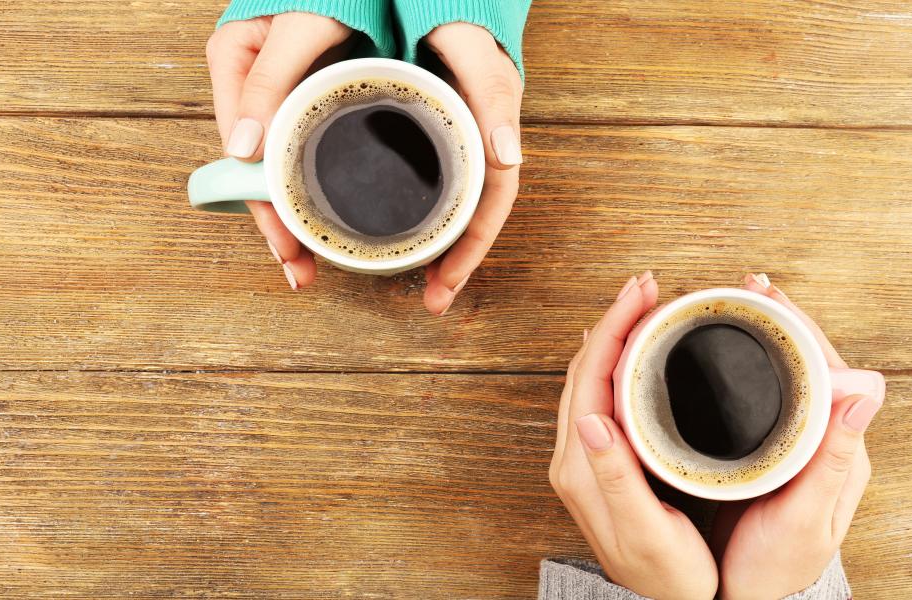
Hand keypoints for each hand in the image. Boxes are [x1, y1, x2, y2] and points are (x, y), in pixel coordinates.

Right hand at [206, 13, 352, 289]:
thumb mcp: (301, 27)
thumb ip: (270, 80)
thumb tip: (245, 148)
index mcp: (235, 61)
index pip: (243, 151)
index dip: (265, 202)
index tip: (287, 244)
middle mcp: (248, 84)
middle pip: (255, 169)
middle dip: (277, 223)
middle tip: (299, 269)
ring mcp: (273, 97)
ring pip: (273, 170)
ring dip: (288, 218)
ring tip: (304, 266)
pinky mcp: (301, 103)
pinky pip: (295, 154)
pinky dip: (303, 190)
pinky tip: (314, 224)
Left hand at [420, 23, 523, 314]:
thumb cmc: (460, 15)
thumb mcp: (477, 52)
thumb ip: (494, 94)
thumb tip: (509, 157)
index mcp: (494, 130)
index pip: (492, 202)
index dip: (473, 247)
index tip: (447, 285)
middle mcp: (478, 141)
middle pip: (473, 214)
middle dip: (456, 263)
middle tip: (433, 301)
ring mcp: (455, 140)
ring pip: (455, 205)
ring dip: (441, 247)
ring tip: (423, 285)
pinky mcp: (430, 132)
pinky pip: (434, 184)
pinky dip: (422, 214)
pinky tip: (402, 231)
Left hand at [549, 272, 719, 599]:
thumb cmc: (666, 574)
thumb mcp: (645, 531)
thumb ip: (616, 476)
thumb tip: (592, 417)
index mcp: (582, 466)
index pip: (591, 377)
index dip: (615, 326)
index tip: (644, 291)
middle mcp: (576, 456)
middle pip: (587, 368)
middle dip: (616, 319)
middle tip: (649, 285)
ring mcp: (585, 457)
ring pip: (592, 378)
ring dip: (615, 335)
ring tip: (645, 304)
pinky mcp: (600, 460)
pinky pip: (602, 394)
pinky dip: (619, 361)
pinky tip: (636, 350)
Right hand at [711, 273, 885, 599]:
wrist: (749, 599)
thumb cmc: (777, 567)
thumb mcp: (805, 516)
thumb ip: (832, 458)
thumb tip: (868, 388)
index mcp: (840, 449)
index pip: (829, 369)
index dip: (799, 328)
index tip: (769, 296)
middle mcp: (822, 439)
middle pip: (807, 363)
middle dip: (779, 320)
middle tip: (748, 286)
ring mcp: (796, 444)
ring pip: (786, 376)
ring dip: (764, 337)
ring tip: (737, 304)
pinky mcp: (770, 451)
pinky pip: (765, 396)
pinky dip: (747, 366)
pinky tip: (725, 353)